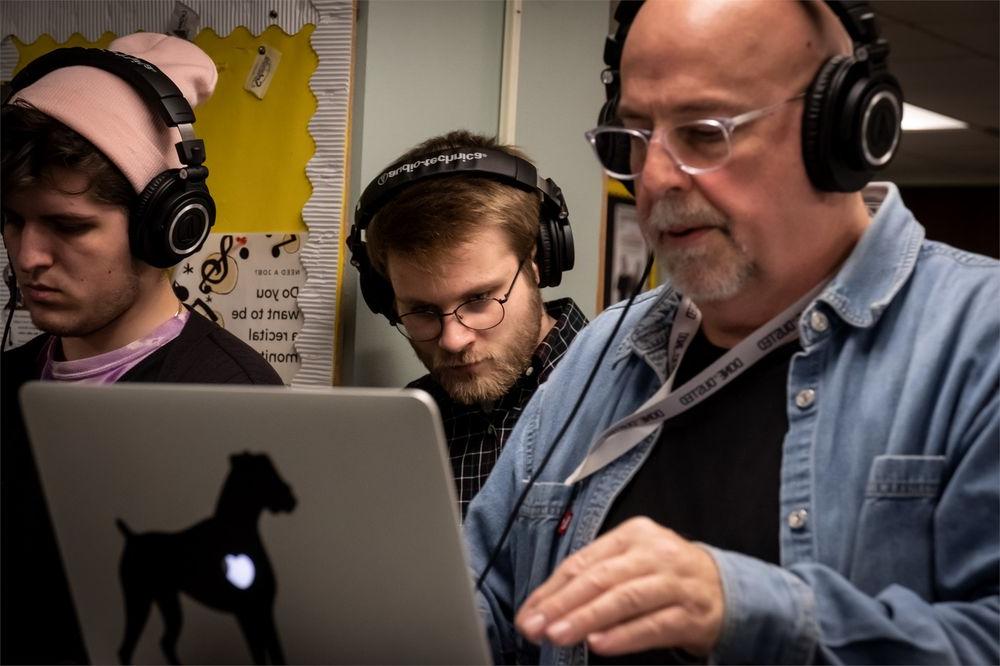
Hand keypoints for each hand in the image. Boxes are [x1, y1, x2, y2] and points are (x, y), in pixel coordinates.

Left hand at [514, 517, 723, 656]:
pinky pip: (653, 625)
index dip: (552, 589)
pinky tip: (600, 644)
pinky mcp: (692, 613)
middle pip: (601, 578)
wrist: (727, 589)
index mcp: (633, 535)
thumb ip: (595, 578)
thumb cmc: (665, 576)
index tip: (528, 613)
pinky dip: (624, 635)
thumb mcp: (632, 563)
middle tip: (536, 626)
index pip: (583, 562)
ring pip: (624, 599)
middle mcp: (654, 553)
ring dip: (587, 618)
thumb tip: (547, 606)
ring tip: (560, 634)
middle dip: (563, 604)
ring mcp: (675, 582)